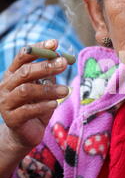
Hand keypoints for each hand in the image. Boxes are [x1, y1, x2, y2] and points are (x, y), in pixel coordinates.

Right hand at [0, 39, 68, 177]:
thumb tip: (63, 58)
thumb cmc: (36, 107)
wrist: (25, 134)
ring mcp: (6, 102)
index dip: (39, 48)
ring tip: (66, 90)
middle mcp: (6, 86)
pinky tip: (55, 104)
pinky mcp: (12, 119)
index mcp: (12, 74)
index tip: (56, 43)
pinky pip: (28, 110)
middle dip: (46, 66)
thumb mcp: (43, 88)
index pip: (23, 56)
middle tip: (64, 63)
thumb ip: (49, 74)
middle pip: (25, 71)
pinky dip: (43, 106)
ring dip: (48, 88)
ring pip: (27, 90)